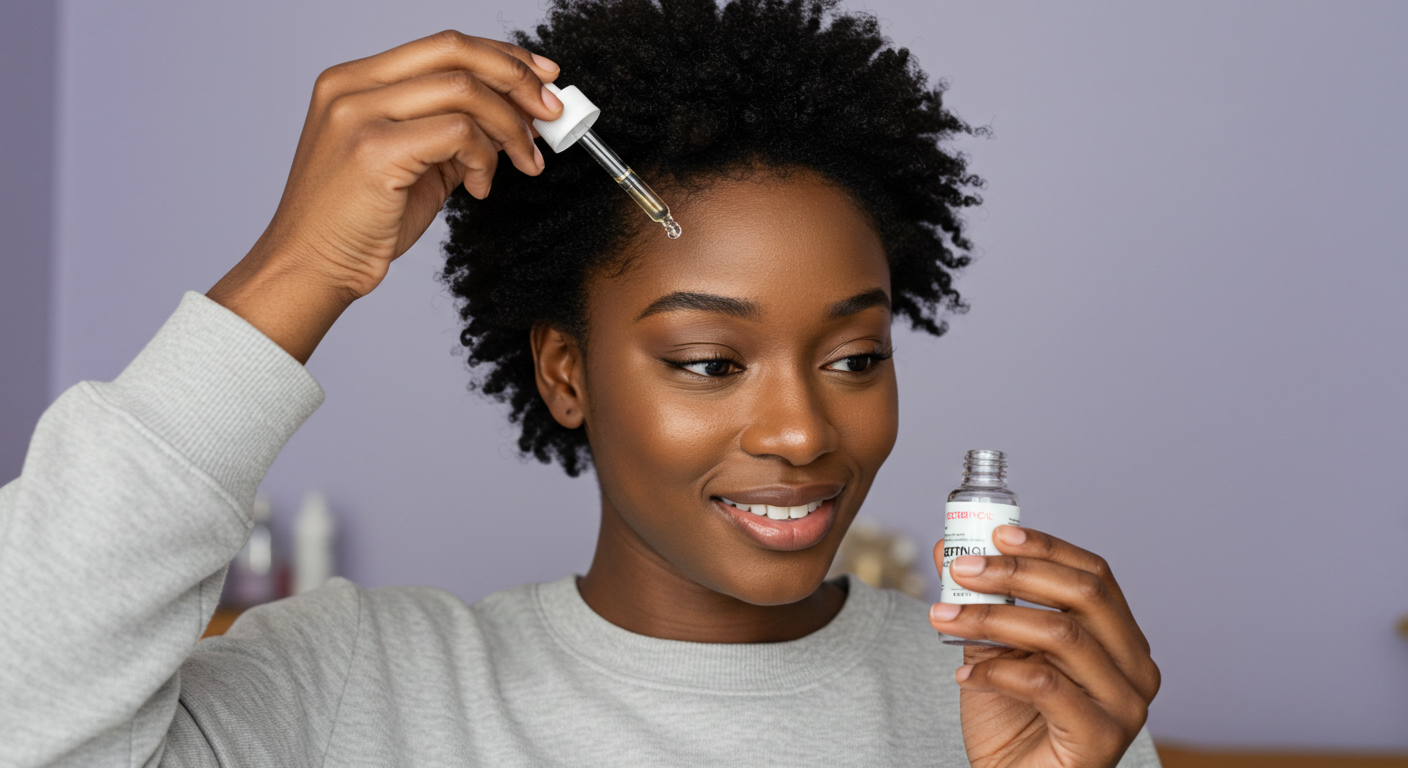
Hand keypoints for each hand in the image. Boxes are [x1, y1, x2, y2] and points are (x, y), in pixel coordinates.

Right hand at [207, 31, 561, 362]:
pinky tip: (479, 187)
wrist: (309, 269)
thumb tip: (511, 119)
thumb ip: (448, 134)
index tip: (542, 75)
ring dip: (509, 128)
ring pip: (465, 91)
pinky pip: (459, 133)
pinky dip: (485, 159)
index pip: (442, 45)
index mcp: (353, 81)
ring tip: (523, 162)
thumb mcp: (409, 166)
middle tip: (550, 113)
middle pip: (456, 52)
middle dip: (517, 79)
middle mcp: (351, 87)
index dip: (501, 55)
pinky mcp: (374, 149)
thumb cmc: (357, 225)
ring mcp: (358, 114)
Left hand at [928, 526, 1159, 767]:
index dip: (1047, 547)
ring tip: (944, 618)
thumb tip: (946, 548)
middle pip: (1083, 596)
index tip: (995, 534)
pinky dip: (996, 669)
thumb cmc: (1013, 719)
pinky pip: (1044, 685)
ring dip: (992, 618)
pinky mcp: (1101, 737)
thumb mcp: (994, 649)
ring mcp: (1126, 704)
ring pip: (1060, 635)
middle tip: (962, 570)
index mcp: (1122, 638)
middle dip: (1015, 574)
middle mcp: (1136, 667)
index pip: (1094, 575)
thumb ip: (982, 602)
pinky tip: (964, 672)